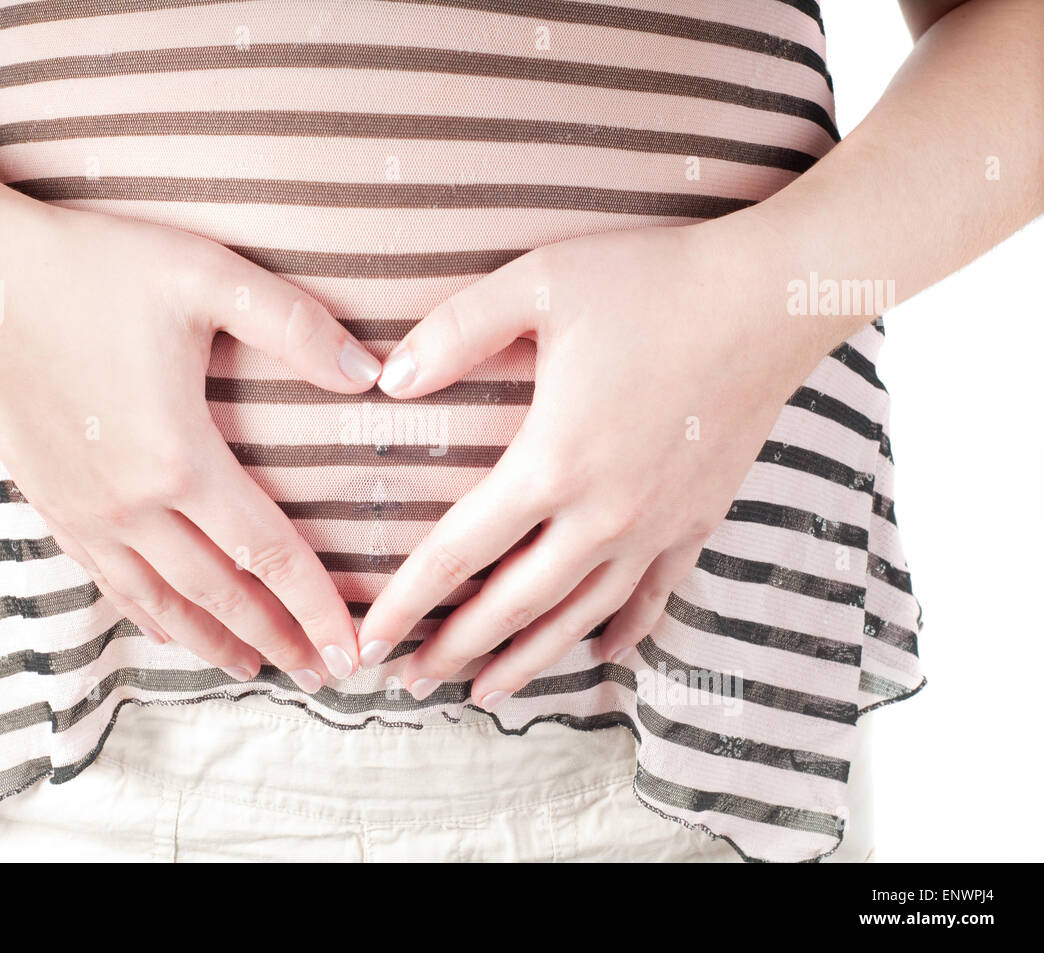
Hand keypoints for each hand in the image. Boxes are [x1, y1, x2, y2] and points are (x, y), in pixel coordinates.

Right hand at [0, 204, 381, 690]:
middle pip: (221, 594)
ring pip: (161, 601)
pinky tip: (166, 628)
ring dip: (214, 641)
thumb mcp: (207, 277)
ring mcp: (84, 511)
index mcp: (179, 459)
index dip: (315, 606)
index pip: (267, 553)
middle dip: (277, 639)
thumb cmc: (94, 269)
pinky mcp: (50, 501)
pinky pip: (107, 580)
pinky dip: (147, 614)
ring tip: (254, 670)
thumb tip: (369, 373)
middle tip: (321, 674)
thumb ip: (295, 326)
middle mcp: (131, 504)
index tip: (351, 648)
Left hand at [357, 225, 836, 708]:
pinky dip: (623, 630)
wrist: (771, 298)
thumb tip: (388, 381)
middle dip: (456, 650)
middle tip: (412, 683)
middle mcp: (602, 513)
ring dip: (528, 658)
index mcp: (551, 462)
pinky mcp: (699, 518)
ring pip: (579, 616)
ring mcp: (656, 524)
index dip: (408, 602)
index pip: (458, 552)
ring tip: (486, 691)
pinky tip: (600, 652)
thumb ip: (453, 332)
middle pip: (513, 604)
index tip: (370, 641)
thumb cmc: (650, 282)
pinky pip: (654, 594)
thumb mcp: (535, 285)